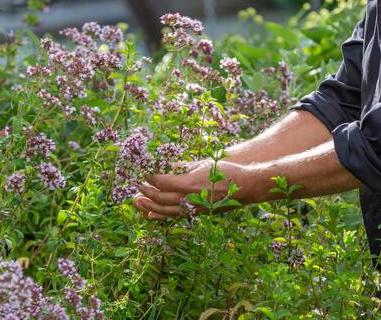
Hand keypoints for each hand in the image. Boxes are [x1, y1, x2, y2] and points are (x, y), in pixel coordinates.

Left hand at [133, 159, 252, 220]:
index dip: (151, 177)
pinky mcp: (196, 213)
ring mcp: (192, 208)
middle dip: (146, 192)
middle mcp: (189, 198)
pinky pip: (174, 216)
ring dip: (149, 207)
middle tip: (136, 186)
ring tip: (137, 202)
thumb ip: (183, 166)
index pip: (163, 182)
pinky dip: (161, 216)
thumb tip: (168, 165)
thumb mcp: (202, 163)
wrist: (244, 188)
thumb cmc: (225, 171)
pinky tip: (150, 215)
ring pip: (165, 211)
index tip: (143, 172)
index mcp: (189, 183)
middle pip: (160, 198)